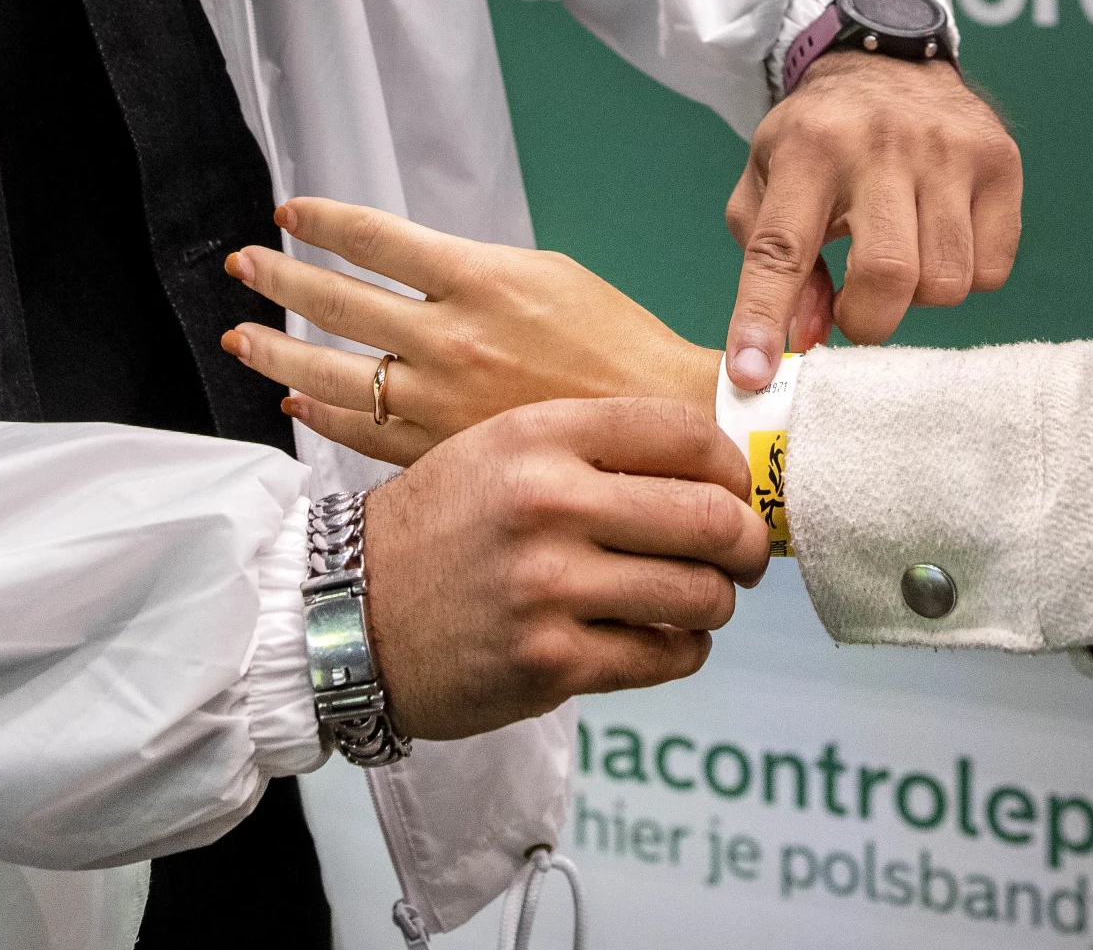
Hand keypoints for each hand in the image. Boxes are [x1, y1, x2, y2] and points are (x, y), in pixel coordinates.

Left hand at [226, 198, 715, 462]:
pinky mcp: (440, 451)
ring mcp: (438, 399)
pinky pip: (360, 430)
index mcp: (479, 279)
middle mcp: (448, 337)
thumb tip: (415, 270)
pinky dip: (322, 413)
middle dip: (278, 278)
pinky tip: (297, 400)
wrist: (663, 427)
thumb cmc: (617, 346)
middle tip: (240, 264)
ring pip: (332, 370)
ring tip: (241, 336)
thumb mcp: (549, 274)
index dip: (323, 223)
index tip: (289, 214)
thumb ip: (474, 271)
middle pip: (337, 302)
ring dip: (277, 348)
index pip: (375, 238)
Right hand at [361, 398, 770, 739]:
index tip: (735, 487)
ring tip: (701, 602)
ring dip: (717, 604)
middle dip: (748, 543)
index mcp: (540, 434)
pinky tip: (664, 641)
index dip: (731, 464)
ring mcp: (549, 586)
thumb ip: (590, 448)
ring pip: (700, 594)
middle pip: (711, 516)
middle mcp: (548, 503)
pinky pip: (664, 657)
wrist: (344, 614)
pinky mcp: (550, 661)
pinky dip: (681, 652)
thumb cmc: (438, 527)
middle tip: (746, 555)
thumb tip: (707, 465)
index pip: (683, 431)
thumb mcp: (498, 449)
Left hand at [724, 53, 1019, 389]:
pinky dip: (965, 276)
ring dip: (919, 297)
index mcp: (808, 149)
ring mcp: (949, 150)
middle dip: (868, 320)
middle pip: (888, 275)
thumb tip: (805, 337)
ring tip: (900, 257)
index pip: (781, 248)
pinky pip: (992, 269)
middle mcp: (881, 144)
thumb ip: (770, 265)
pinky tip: (939, 237)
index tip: (752, 375)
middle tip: (857, 310)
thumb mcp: (768, 184)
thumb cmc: (819, 141)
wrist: (890, 60)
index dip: (764, 318)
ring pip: (948, 282)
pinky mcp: (1001, 161)